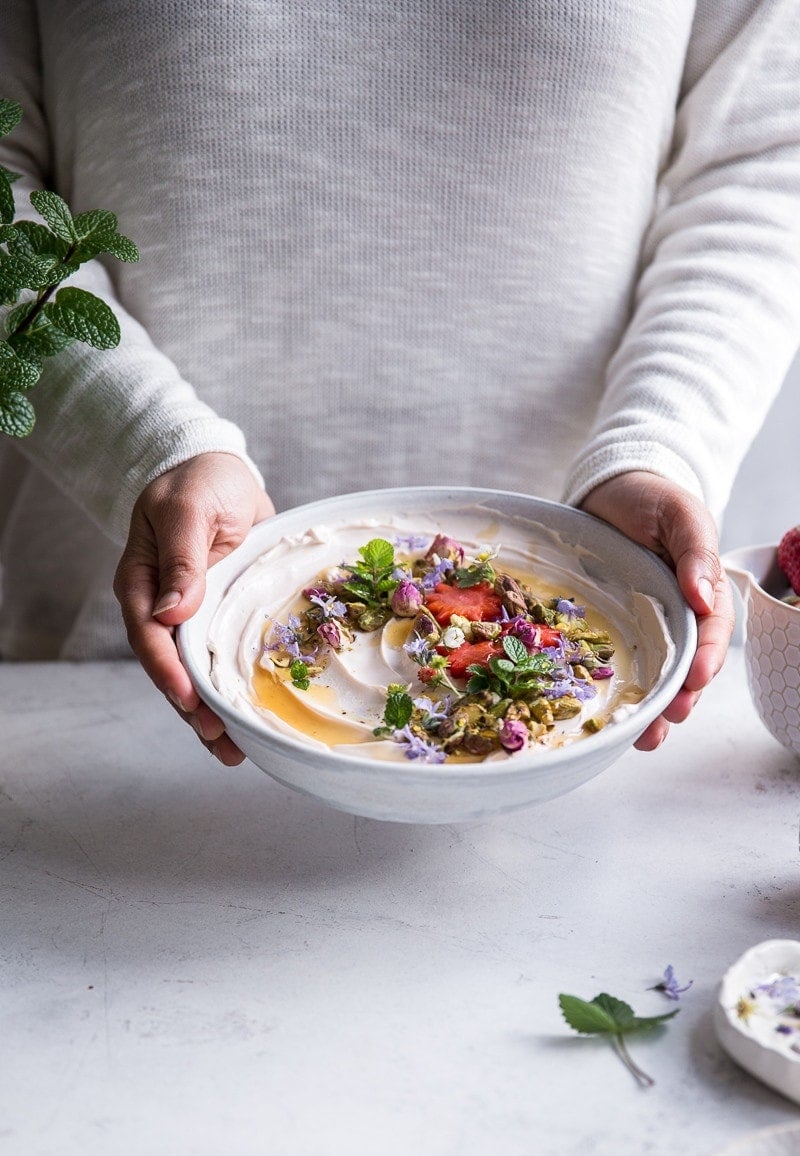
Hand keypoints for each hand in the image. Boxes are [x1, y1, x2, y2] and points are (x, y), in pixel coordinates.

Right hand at [114, 452, 274, 763]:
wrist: (223, 472)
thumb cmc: (201, 482)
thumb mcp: (189, 510)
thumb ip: (183, 559)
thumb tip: (172, 612)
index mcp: (143, 582)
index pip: (149, 635)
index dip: (168, 671)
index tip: (189, 700)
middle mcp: (163, 606)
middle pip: (171, 668)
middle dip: (193, 709)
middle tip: (221, 741)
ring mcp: (192, 616)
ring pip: (196, 673)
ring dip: (213, 712)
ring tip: (236, 750)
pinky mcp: (221, 617)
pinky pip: (222, 659)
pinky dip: (233, 689)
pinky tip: (249, 720)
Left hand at [579, 470, 733, 750]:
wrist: (611, 490)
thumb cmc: (652, 499)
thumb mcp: (680, 516)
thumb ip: (695, 552)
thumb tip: (703, 595)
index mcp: (704, 590)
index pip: (712, 632)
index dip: (707, 659)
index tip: (695, 680)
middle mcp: (680, 615)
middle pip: (688, 666)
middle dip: (682, 697)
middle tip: (669, 720)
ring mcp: (649, 625)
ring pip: (659, 675)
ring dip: (656, 710)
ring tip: (646, 738)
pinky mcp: (618, 629)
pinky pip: (625, 664)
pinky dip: (624, 693)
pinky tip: (616, 721)